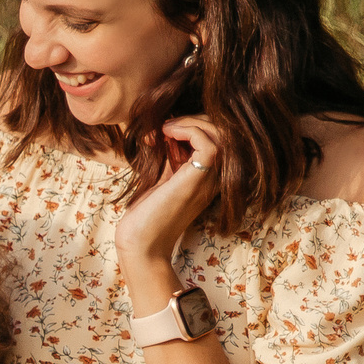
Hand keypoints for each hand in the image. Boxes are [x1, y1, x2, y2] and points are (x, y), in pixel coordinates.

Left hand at [112, 115, 223, 274]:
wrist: (140, 243)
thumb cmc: (146, 214)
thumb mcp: (163, 176)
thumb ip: (171, 154)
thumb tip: (168, 125)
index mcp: (209, 177)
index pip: (218, 138)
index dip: (194, 125)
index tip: (163, 131)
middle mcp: (215, 178)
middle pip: (224, 132)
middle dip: (194, 119)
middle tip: (164, 128)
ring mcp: (209, 179)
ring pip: (221, 133)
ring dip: (191, 122)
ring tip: (165, 129)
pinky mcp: (198, 180)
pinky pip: (209, 143)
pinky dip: (188, 130)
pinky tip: (167, 134)